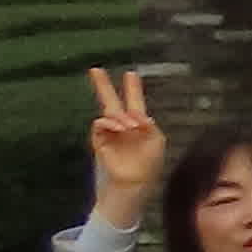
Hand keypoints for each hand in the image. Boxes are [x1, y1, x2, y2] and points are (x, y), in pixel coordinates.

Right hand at [87, 68, 167, 215]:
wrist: (134, 182)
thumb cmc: (149, 163)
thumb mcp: (156, 140)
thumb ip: (149, 125)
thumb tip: (135, 115)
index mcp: (138, 124)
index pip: (134, 102)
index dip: (133, 88)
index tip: (131, 73)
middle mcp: (122, 125)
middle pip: (112, 101)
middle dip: (104, 86)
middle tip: (95, 69)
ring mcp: (109, 132)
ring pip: (107, 113)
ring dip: (119, 117)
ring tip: (129, 126)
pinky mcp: (99, 140)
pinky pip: (99, 125)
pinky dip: (108, 123)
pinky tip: (118, 127)